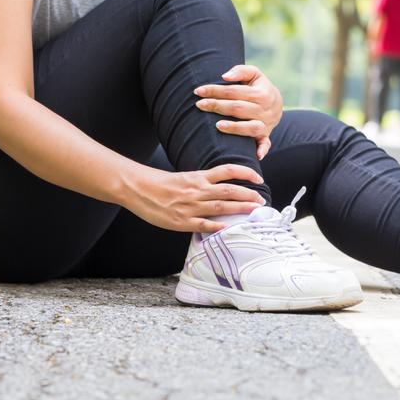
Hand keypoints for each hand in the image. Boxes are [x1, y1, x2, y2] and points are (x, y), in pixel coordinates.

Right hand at [123, 163, 266, 232]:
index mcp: (198, 177)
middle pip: (230, 190)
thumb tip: (221, 191)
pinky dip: (219, 227)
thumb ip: (202, 183)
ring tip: (255, 211)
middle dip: (249, 195)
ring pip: (222, 207)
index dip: (246, 172)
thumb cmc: (160, 183)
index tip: (258, 177)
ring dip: (241, 209)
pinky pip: (205, 225)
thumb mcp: (184, 178)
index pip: (228, 171)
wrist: (137, 188)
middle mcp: (198, 190)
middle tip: (262, 200)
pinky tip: (232, 229)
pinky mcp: (183, 221)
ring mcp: (191, 207)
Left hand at [194, 65, 283, 160]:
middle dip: (217, 106)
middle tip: (200, 105)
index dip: (215, 90)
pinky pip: (266, 144)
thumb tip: (224, 77)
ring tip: (218, 126)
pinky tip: (256, 155)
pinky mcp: (266, 136)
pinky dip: (263, 150)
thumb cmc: (259, 87)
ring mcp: (266, 124)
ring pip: (250, 127)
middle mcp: (265, 110)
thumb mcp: (255, 74)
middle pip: (238, 108)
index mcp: (261, 93)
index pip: (234, 92)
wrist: (277, 104)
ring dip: (234, 127)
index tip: (198, 91)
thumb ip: (241, 71)